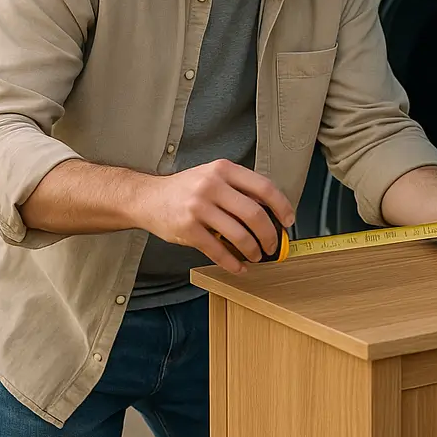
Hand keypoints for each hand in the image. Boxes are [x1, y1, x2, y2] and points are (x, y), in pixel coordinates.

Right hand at [140, 159, 295, 274]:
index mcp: (224, 170)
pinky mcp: (187, 229)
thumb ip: (239, 189)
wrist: (147, 198)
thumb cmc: (186, 189)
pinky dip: (233, 263)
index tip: (288, 220)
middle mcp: (212, 185)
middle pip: (255, 214)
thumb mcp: (213, 177)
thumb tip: (272, 212)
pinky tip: (239, 267)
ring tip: (256, 256)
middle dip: (270, 235)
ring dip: (253, 250)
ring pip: (239, 235)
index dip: (282, 206)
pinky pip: (217, 250)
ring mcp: (198, 207)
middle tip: (273, 245)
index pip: (264, 187)